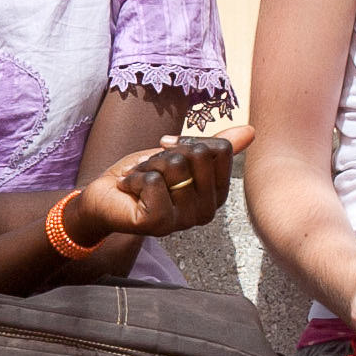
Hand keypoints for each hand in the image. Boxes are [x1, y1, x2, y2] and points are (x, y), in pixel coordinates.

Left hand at [72, 130, 237, 242]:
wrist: (104, 198)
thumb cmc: (143, 177)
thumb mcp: (180, 155)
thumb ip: (214, 146)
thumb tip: (251, 131)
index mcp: (216, 194)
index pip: (219, 149)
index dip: (189, 141)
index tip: (168, 151)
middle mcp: (206, 211)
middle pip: (198, 154)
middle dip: (167, 153)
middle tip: (151, 170)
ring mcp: (184, 221)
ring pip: (174, 165)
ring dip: (148, 166)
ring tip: (139, 182)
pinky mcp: (160, 224)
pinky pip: (154, 180)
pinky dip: (134, 178)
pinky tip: (129, 192)